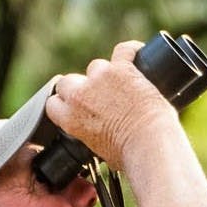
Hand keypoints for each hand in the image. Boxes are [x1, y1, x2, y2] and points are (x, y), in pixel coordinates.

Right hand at [43, 40, 177, 173]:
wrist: (151, 146)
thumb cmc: (130, 156)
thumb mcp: (99, 151)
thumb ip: (90, 134)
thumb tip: (98, 134)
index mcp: (69, 118)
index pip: (54, 102)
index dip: (67, 103)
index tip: (78, 107)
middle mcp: (79, 94)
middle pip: (69, 81)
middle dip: (82, 89)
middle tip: (101, 99)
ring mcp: (100, 77)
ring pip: (96, 67)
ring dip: (107, 75)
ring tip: (125, 88)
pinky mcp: (123, 68)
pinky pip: (124, 51)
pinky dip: (132, 52)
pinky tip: (139, 56)